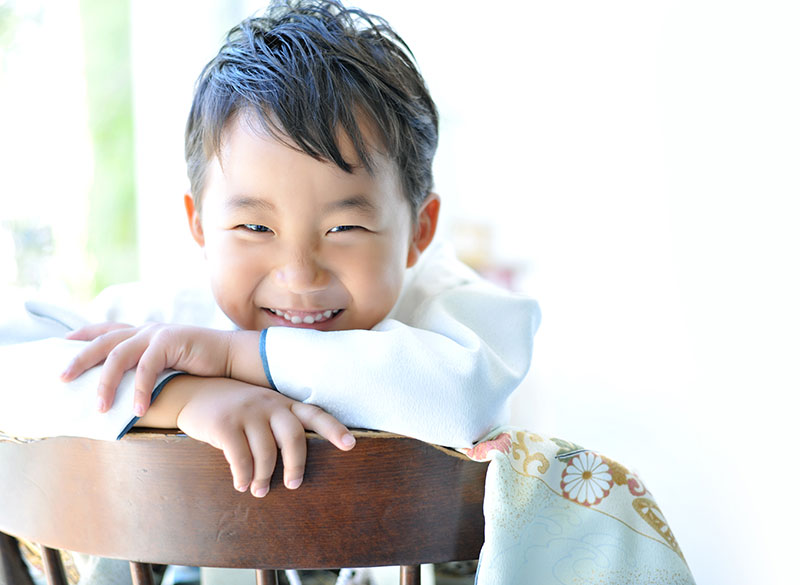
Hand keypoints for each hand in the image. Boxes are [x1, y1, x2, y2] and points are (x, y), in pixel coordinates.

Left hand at [62, 322, 233, 415]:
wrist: (232, 356)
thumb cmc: (200, 365)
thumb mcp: (166, 365)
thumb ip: (144, 369)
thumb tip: (120, 391)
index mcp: (142, 332)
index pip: (105, 330)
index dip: (81, 336)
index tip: (59, 344)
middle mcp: (145, 329)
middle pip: (103, 342)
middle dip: (79, 359)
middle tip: (61, 378)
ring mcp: (157, 333)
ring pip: (120, 355)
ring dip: (107, 383)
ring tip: (100, 407)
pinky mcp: (171, 341)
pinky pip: (148, 367)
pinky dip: (141, 389)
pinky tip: (138, 410)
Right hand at [168, 377, 355, 496]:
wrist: (192, 391)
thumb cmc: (233, 408)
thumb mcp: (261, 408)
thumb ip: (279, 425)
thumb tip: (296, 463)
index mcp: (282, 403)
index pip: (315, 414)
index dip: (334, 429)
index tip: (350, 445)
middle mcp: (269, 404)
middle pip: (294, 437)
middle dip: (297, 465)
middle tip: (294, 484)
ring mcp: (247, 412)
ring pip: (266, 452)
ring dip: (264, 477)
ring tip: (260, 490)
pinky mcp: (225, 424)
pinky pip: (240, 457)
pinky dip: (243, 476)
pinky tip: (241, 484)